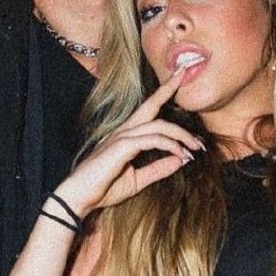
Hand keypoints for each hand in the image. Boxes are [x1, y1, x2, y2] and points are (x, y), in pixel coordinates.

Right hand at [54, 68, 202, 217]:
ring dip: (181, 135)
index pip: (148, 110)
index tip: (179, 78)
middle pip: (151, 105)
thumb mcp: (138, 179)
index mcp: (126, 135)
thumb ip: (159, 168)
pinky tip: (180, 154)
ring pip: (158, 125)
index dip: (163, 93)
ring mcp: (121, 137)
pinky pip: (151, 139)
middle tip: (185, 77)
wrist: (79, 199)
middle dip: (169, 89)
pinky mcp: (121, 146)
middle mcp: (124, 131)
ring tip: (196, 148)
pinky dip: (169, 145)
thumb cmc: (103, 189)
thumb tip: (181, 160)